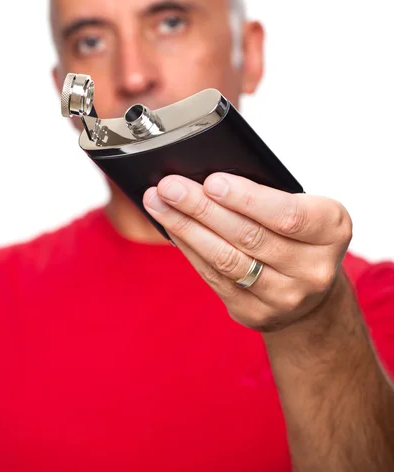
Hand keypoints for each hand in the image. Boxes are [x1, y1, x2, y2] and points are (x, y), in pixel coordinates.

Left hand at [143, 173, 352, 331]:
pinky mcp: (255, 312)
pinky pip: (214, 278)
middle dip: (202, 208)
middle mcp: (314, 269)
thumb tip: (206, 180)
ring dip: (186, 228)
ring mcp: (285, 296)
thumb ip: (266, 194)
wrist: (311, 291)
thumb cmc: (299, 234)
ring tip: (159, 203)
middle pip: (248, 236)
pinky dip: (189, 249)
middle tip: (169, 187)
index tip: (211, 181)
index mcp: (332, 231)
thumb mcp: (302, 207)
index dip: (246, 199)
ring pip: (226, 259)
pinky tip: (172, 229)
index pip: (286, 214)